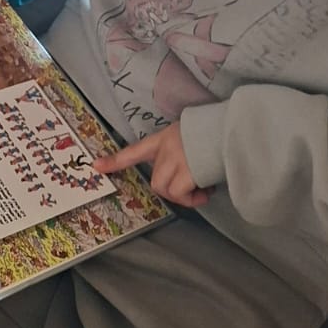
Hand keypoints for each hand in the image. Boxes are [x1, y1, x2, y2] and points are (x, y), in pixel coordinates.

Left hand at [95, 124, 212, 208]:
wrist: (231, 128)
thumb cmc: (215, 132)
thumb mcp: (191, 136)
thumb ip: (183, 151)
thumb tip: (191, 172)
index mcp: (164, 138)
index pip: (135, 150)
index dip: (115, 160)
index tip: (97, 166)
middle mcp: (166, 149)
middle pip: (156, 181)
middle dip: (173, 190)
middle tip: (193, 190)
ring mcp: (176, 161)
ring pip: (167, 190)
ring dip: (184, 197)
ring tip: (203, 191)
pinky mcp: (187, 172)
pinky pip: (182, 194)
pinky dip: (194, 199)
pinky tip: (208, 191)